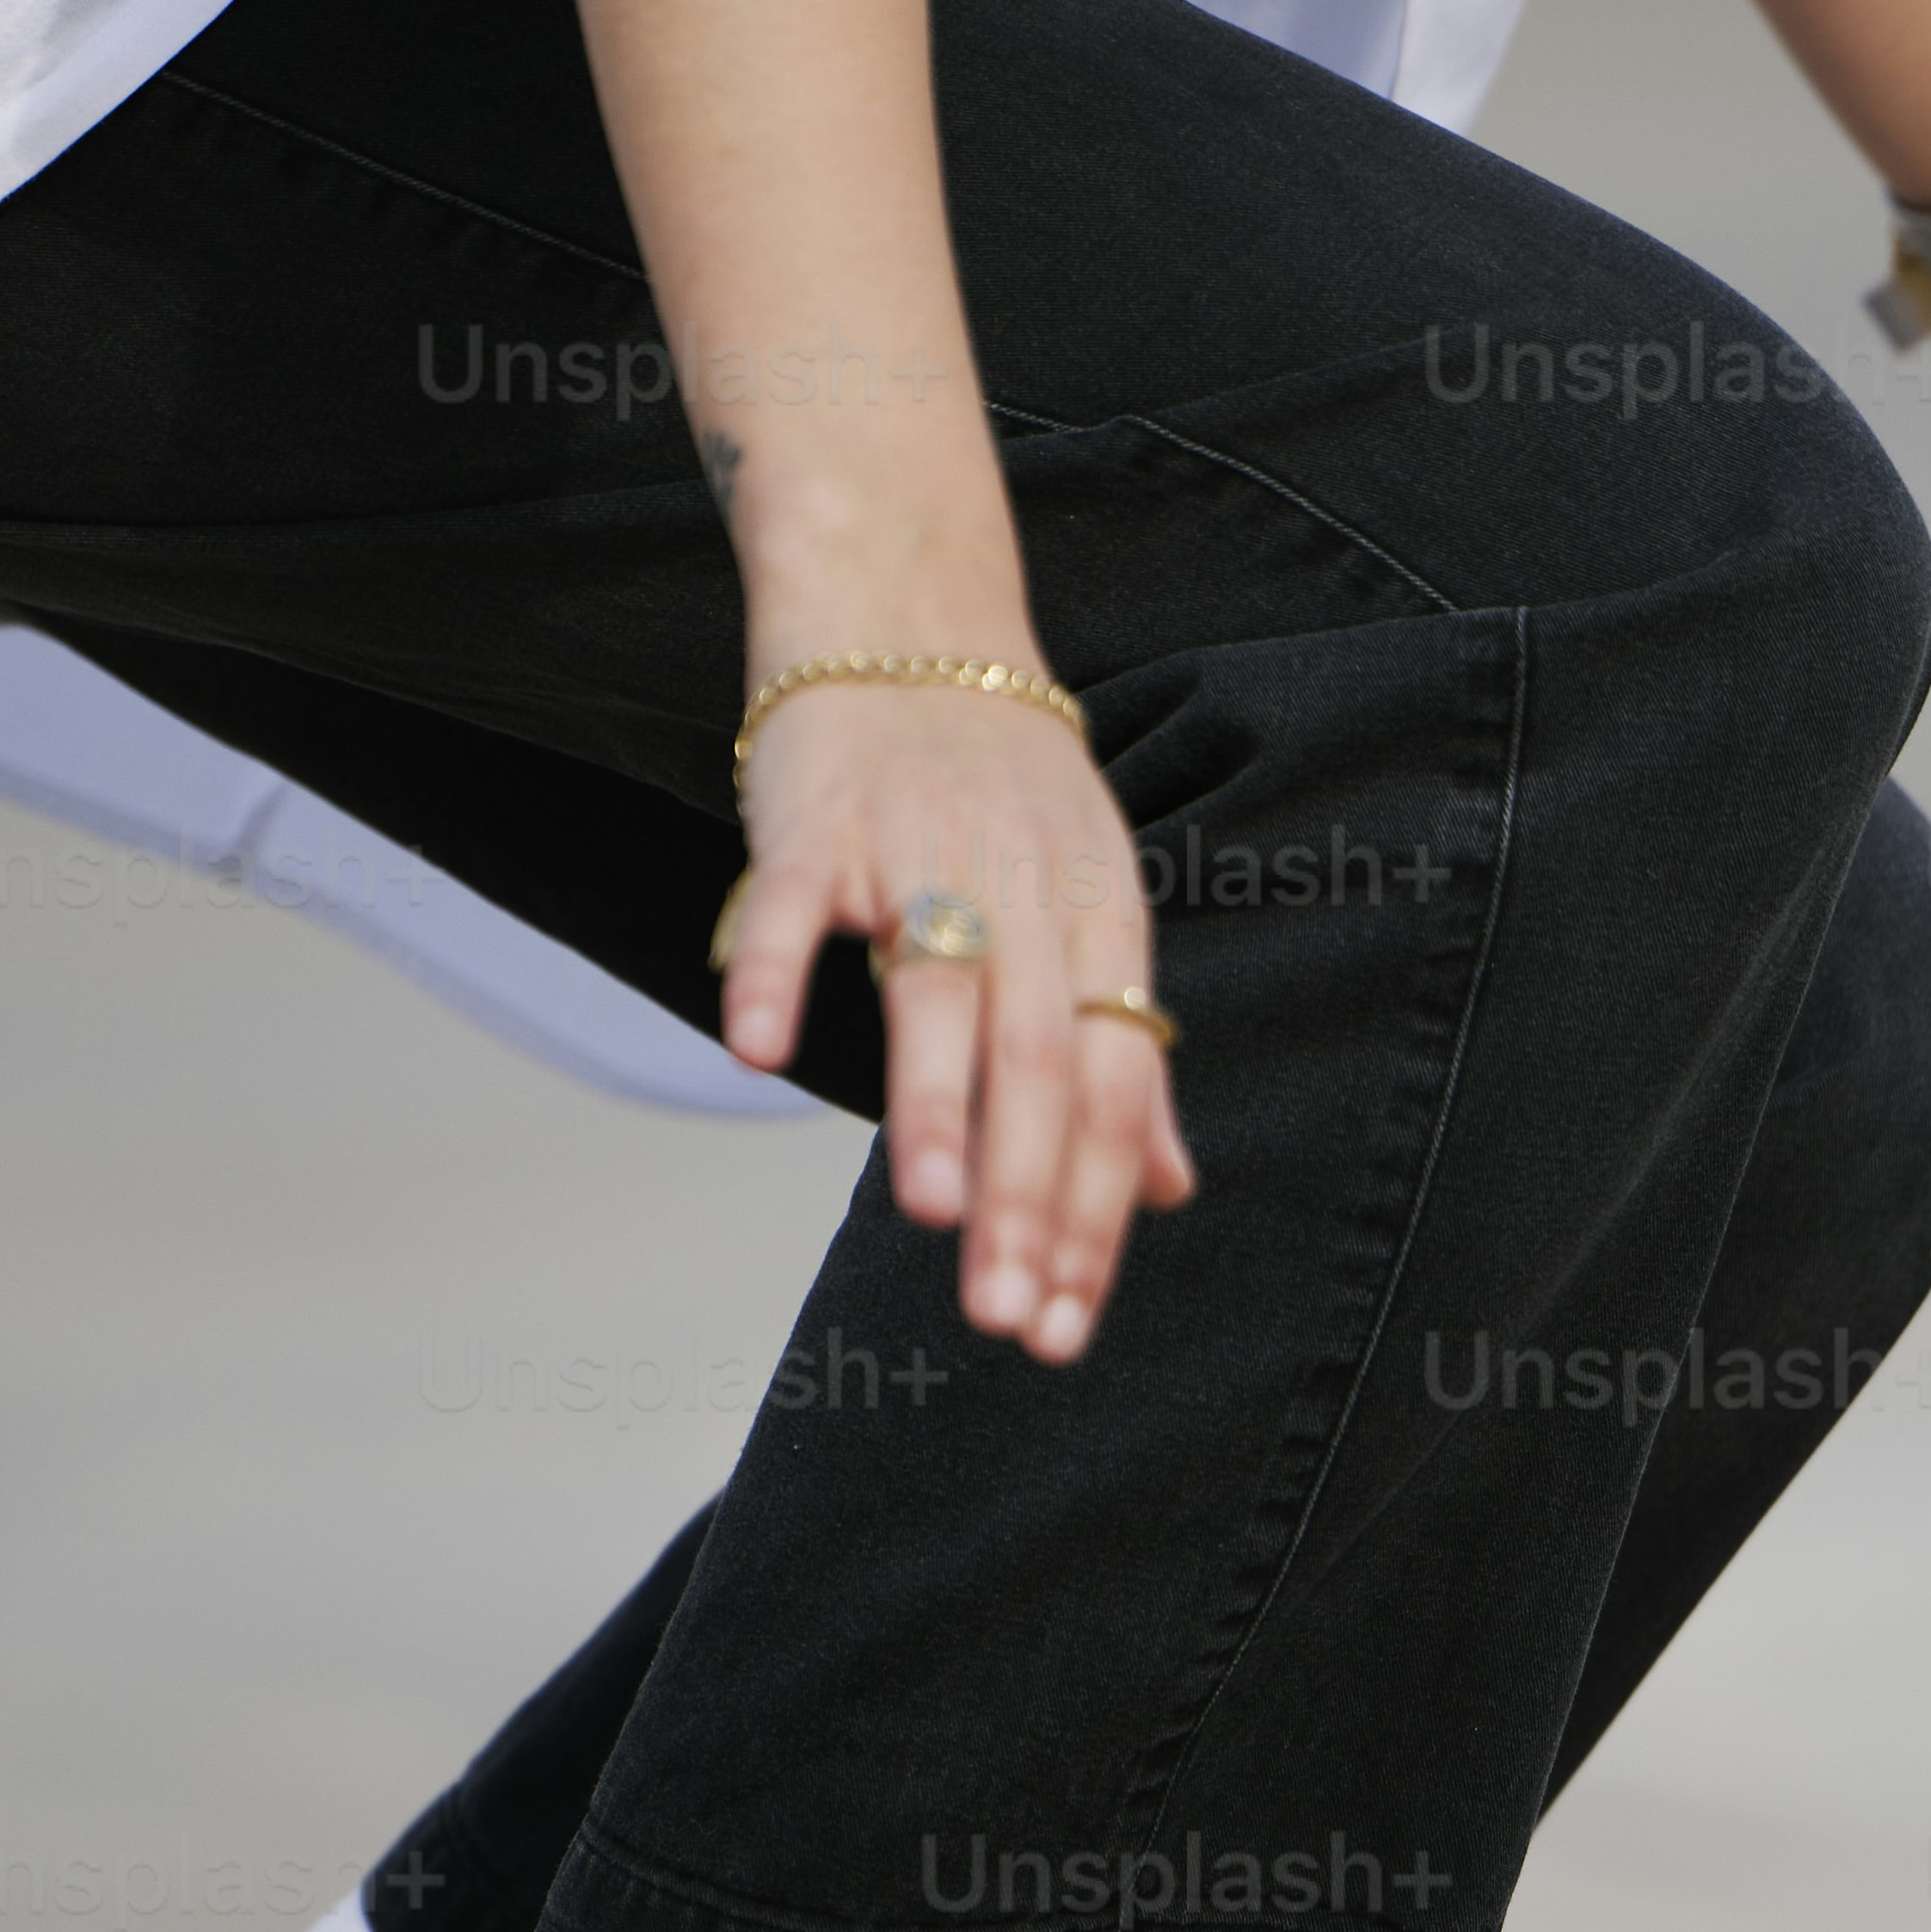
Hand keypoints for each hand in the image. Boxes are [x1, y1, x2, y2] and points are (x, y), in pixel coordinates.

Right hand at [712, 677, 1194, 1357]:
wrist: (907, 612)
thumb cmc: (997, 785)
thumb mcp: (1089, 907)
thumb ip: (1122, 1050)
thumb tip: (1171, 1185)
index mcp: (1100, 924)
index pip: (1113, 1089)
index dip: (1091, 1210)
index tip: (1063, 1319)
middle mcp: (1024, 892)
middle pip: (1041, 1059)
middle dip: (1026, 1198)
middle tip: (1006, 1314)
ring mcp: (920, 848)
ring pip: (938, 986)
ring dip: (936, 1103)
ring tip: (932, 1215)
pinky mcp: (819, 816)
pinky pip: (792, 899)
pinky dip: (773, 969)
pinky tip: (759, 1053)